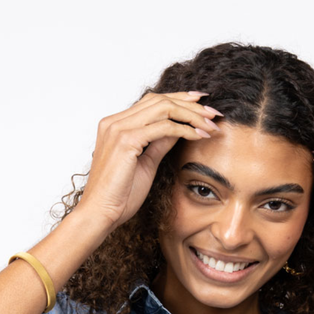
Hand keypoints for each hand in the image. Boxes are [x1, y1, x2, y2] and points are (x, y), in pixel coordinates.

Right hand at [76, 91, 222, 231]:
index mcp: (115, 125)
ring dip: (191, 115)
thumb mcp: (145, 164)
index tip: (201, 104)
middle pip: (159, 99)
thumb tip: (178, 130)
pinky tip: (198, 136)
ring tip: (210, 124)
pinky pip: (163, 127)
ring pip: (163, 108)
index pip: (151, 102)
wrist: (100, 214)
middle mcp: (114, 121)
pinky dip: (184, 129)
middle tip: (213, 113)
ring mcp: (118, 129)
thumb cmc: (118, 196)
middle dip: (190, 104)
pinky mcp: (126, 141)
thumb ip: (159, 144)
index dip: (179, 99)